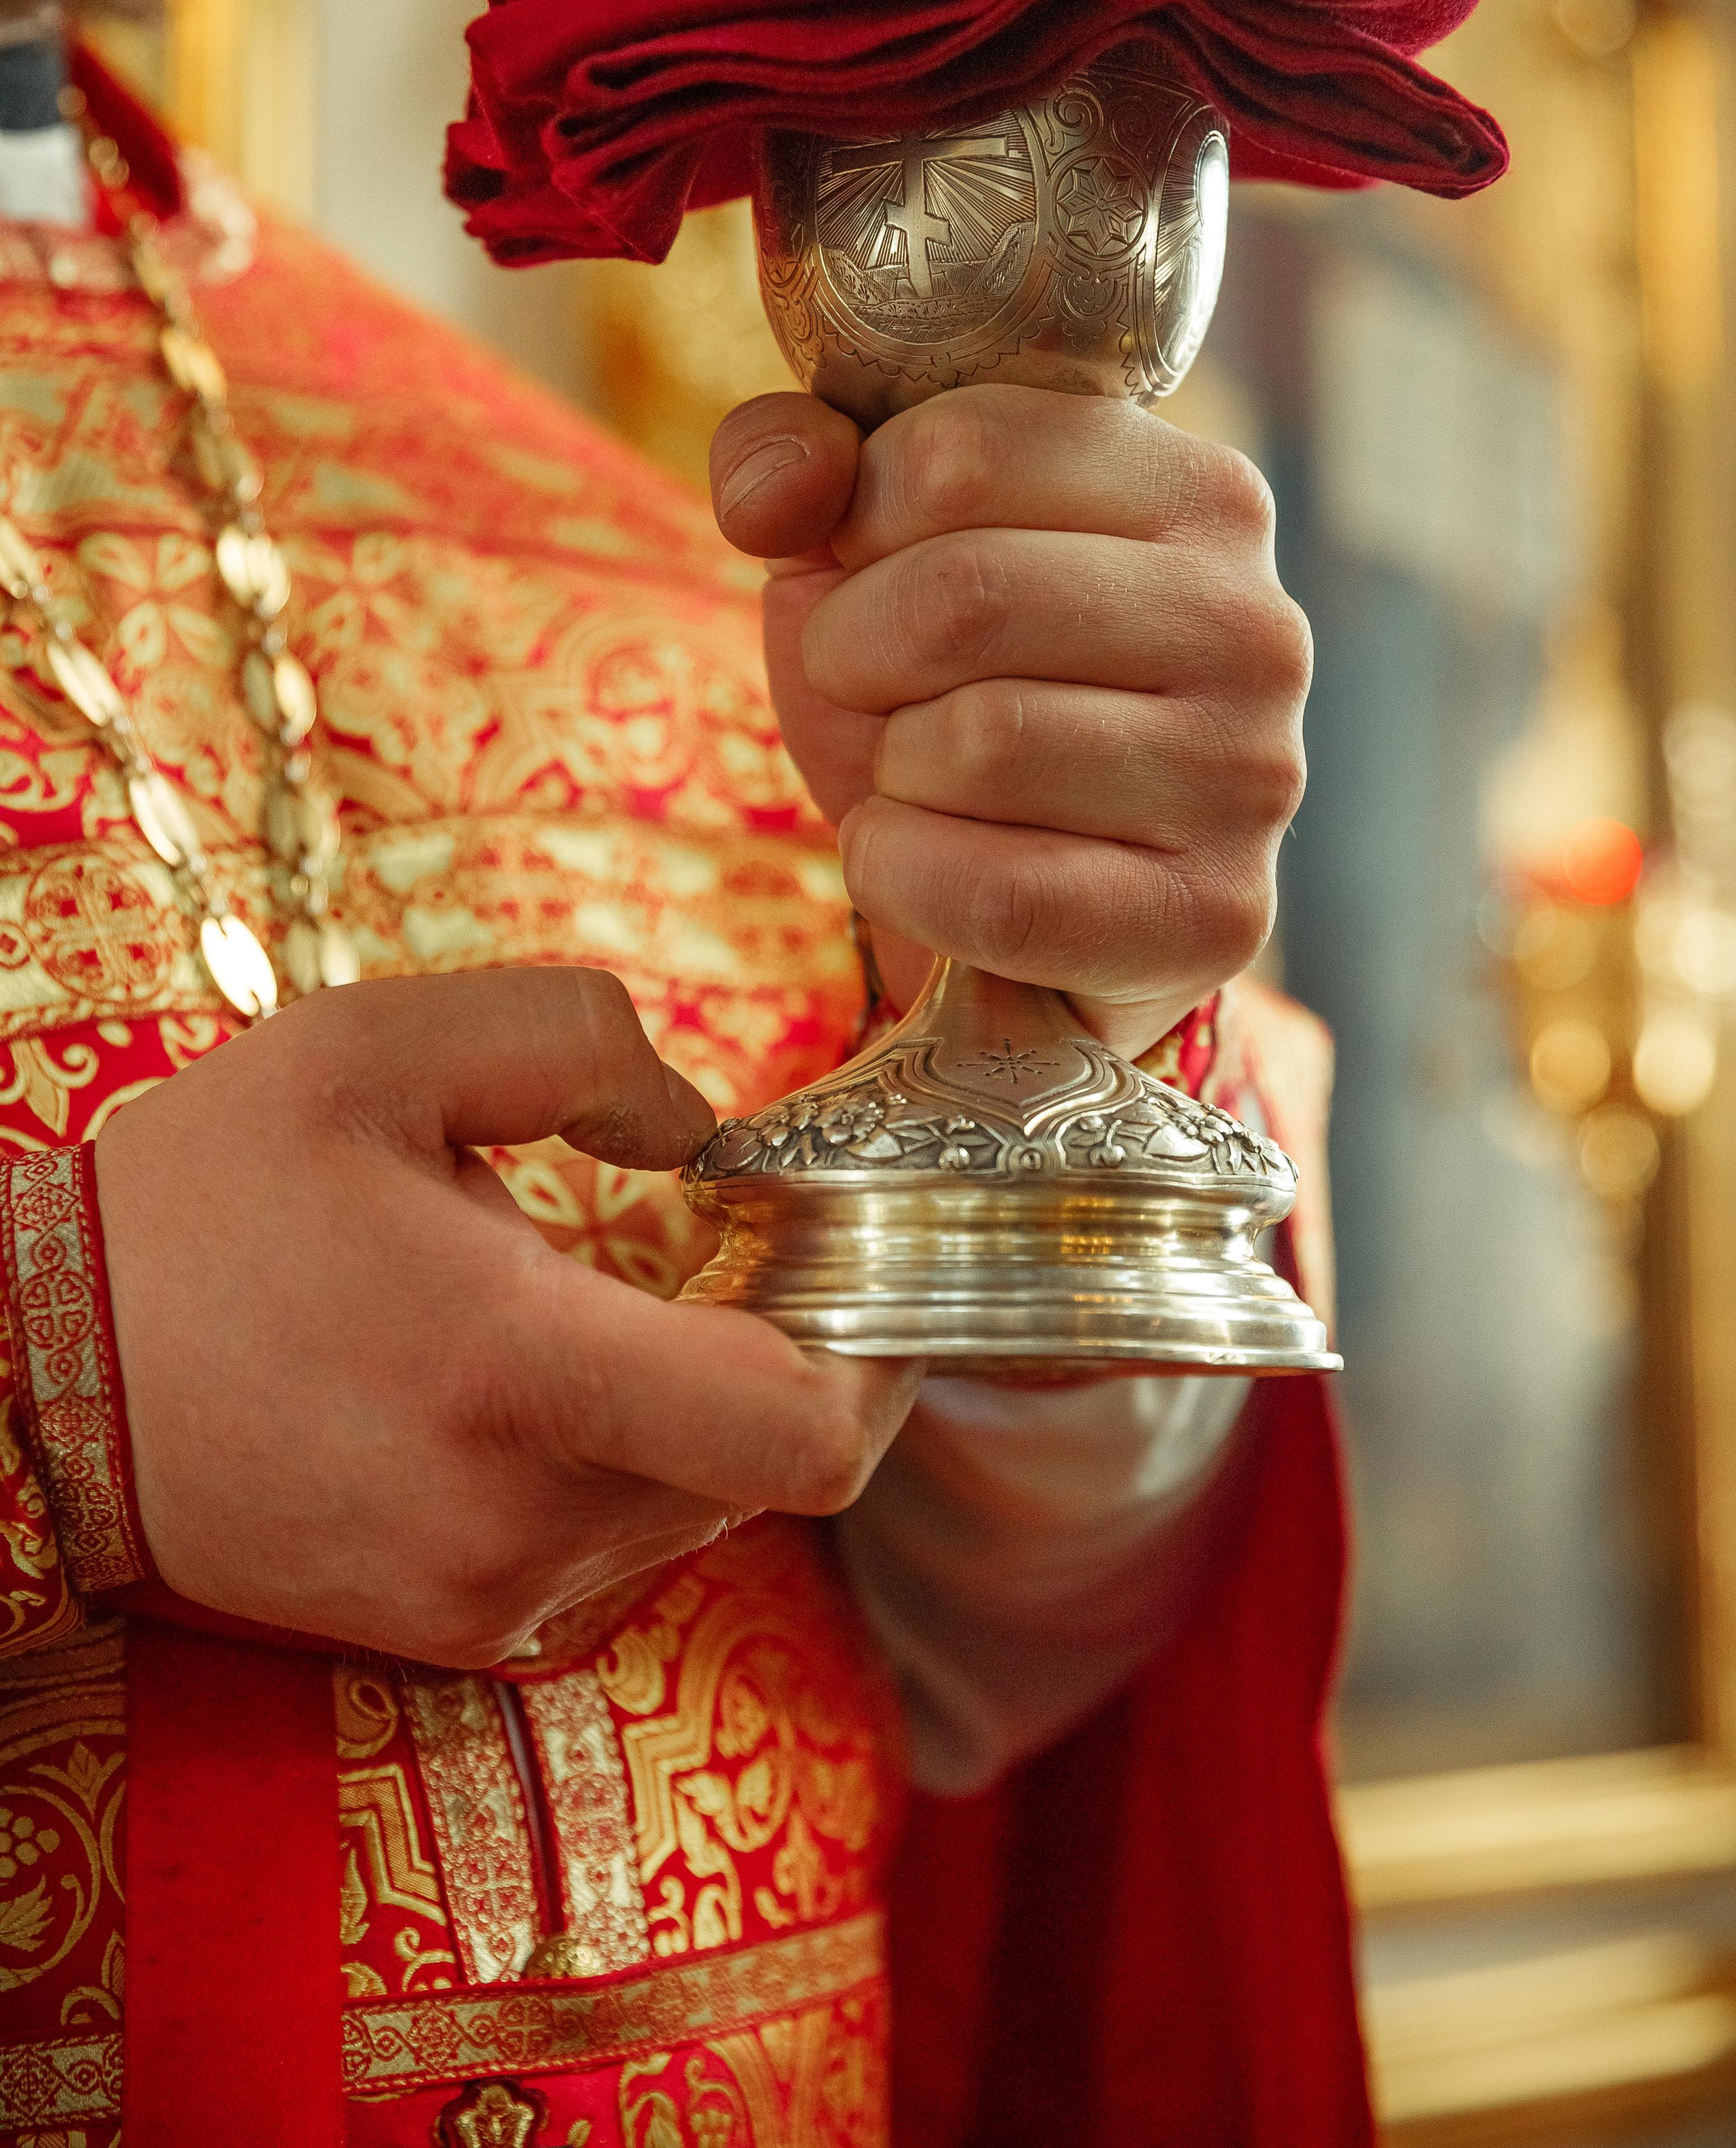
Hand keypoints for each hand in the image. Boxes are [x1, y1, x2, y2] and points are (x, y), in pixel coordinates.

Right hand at [94, 970, 921, 1664]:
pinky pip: (611, 1555)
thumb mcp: (372, 1046)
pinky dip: (615, 1472)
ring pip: (695, 1512)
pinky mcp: (451, 1637)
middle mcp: (522, 1518)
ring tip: (591, 1311)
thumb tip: (697, 1129)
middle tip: (724, 1255)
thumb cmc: (202, 1201)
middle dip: (774, 1355)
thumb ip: (574, 1038)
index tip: (844, 1266)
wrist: (30, 1378)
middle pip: (764, 1465)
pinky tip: (524, 1391)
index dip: (876, 1355)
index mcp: (519, 1371)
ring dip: (689, 1413)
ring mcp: (487, 1599)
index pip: (802, 1436)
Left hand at [712, 386, 1310, 1054]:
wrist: (1014, 912)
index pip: (959, 454)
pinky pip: (1000, 895)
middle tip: (866, 690)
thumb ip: (794, 463)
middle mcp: (1253, 623)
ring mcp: (1250, 775)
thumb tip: (770, 499)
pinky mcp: (1216, 918)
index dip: (858, 524)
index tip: (869, 573)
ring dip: (890, 773)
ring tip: (921, 778)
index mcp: (1195, 492)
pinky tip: (922, 865)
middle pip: (965, 596)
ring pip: (980, 746)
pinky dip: (904, 878)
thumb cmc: (944, 697)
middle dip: (854, 654)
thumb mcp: (858, 553)